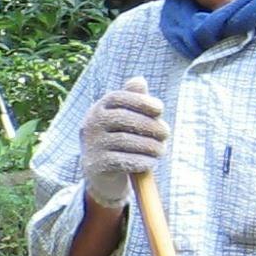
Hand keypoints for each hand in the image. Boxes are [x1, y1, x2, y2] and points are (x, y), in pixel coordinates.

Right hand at [79, 78, 168, 209]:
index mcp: (97, 109)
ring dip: (150, 146)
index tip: (160, 109)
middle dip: (150, 125)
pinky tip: (151, 162)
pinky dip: (142, 161)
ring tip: (161, 149)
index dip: (140, 101)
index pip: (117, 97)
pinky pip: (124, 160)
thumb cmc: (119, 139)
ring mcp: (91, 145)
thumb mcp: (124, 118)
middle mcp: (90, 125)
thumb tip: (139, 81)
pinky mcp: (96, 165)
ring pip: (126, 141)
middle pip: (124, 119)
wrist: (101, 174)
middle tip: (166, 133)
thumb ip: (133, 99)